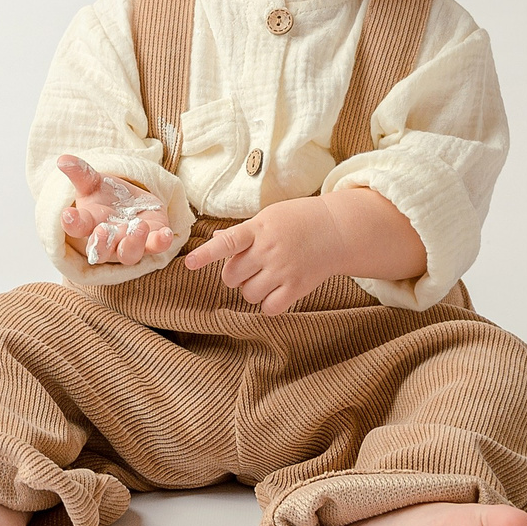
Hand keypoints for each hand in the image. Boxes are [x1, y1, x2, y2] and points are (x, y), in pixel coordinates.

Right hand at [57, 156, 175, 266]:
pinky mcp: (152, 241)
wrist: (134, 206)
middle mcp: (108, 241)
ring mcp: (130, 244)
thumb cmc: (108, 198)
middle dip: (101, 244)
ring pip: (128, 254)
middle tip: (102, 230)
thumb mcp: (93, 182)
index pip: (77, 228)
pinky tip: (165, 233)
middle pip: (100, 252)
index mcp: (89, 225)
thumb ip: (80, 173)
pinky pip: (156, 246)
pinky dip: (160, 242)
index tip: (68, 214)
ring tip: (139, 225)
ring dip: (133, 243)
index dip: (71, 223)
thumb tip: (63, 159)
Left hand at [181, 197, 345, 313]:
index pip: (228, 243)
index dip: (206, 254)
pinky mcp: (298, 287)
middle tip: (251, 265)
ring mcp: (284, 270)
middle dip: (235, 274)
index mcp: (259, 229)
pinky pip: (269, 308)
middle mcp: (269, 250)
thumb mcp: (269, 217)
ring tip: (265, 276)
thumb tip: (216, 239)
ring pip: (248, 294)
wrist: (337, 230)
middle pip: (232, 276)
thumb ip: (243, 232)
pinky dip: (268, 304)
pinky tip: (276, 290)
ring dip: (251, 289)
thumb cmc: (298, 220)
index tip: (189, 263)